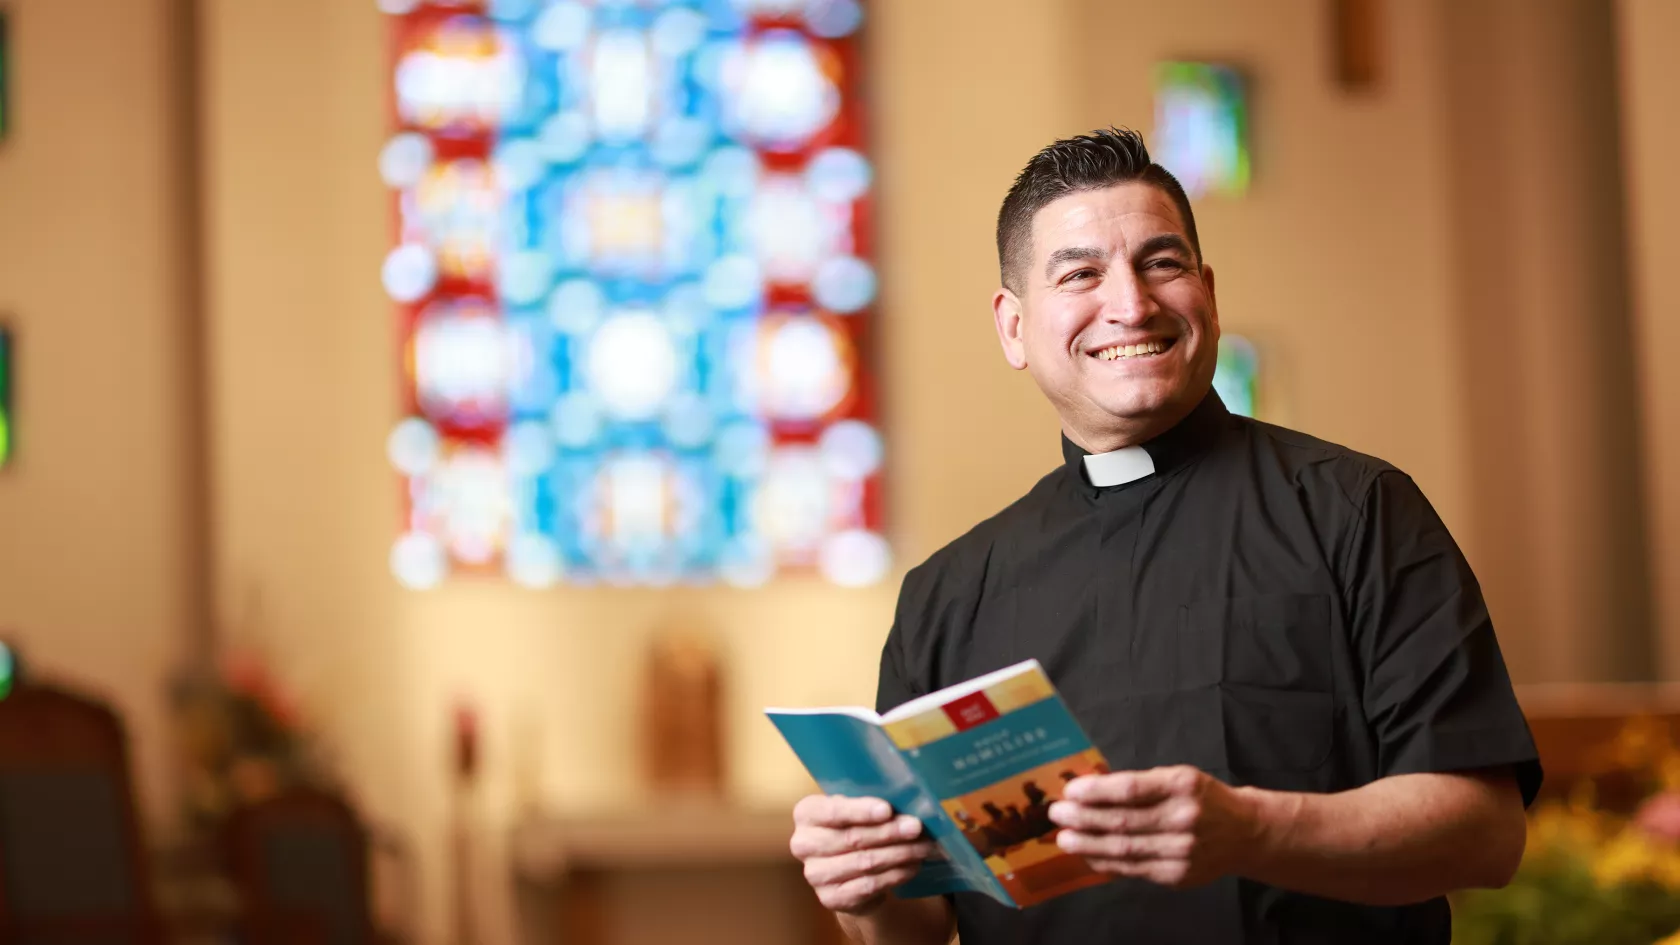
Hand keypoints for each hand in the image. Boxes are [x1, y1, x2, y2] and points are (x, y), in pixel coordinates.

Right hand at [790, 794, 937, 914]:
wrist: (847, 871)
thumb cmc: (853, 828)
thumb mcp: (856, 810)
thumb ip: (871, 805)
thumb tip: (907, 805)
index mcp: (807, 814)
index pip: (832, 811)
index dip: (861, 811)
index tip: (888, 810)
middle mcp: (803, 844)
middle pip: (852, 838)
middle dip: (889, 832)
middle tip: (916, 827)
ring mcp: (814, 874)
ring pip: (864, 862)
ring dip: (899, 854)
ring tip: (923, 847)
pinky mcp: (830, 898)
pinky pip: (870, 886)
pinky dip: (896, 874)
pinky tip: (913, 866)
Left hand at [1048, 765, 1263, 887]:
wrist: (1244, 832)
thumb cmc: (1202, 798)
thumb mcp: (1177, 777)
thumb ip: (1140, 783)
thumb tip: (1090, 789)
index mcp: (1182, 785)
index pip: (1131, 789)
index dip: (1097, 791)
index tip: (1071, 790)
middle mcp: (1184, 818)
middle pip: (1123, 821)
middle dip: (1084, 818)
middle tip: (1058, 814)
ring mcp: (1182, 851)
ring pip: (1124, 849)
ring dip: (1088, 844)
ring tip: (1065, 838)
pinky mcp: (1177, 876)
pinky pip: (1133, 869)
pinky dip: (1106, 863)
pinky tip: (1088, 856)